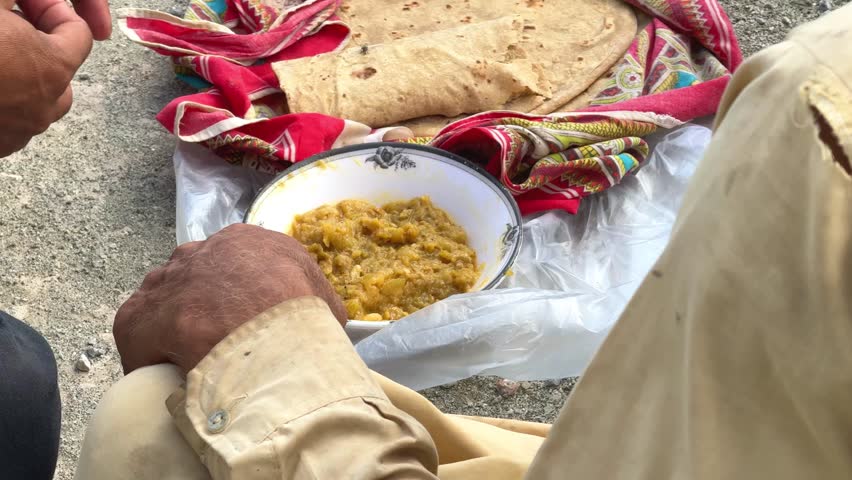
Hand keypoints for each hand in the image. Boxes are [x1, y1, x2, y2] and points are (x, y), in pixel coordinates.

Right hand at [0, 0, 110, 156]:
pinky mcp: (0, 147)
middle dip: (40, 45)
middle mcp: (47, 105)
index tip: (26, 2)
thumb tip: (24, 0)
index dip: (52, 10)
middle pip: (62, 68)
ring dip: (25, 77)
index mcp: (53, 66)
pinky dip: (6, 104)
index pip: (77, 33)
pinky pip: (14, 123)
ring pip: (41, 100)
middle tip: (7, 28)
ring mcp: (22, 131)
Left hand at [114, 224, 347, 374]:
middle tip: (216, 338)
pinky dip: (146, 356)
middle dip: (199, 303)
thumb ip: (315, 300)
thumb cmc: (307, 320)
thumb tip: (321, 318)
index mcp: (247, 241)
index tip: (239, 318)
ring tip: (188, 359)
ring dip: (171, 326)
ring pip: (162, 300)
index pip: (230, 261)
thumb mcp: (324, 302)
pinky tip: (162, 377)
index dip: (233, 293)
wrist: (274, 339)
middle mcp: (202, 251)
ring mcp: (169, 281)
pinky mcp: (144, 317)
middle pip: (193, 276)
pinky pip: (137, 335)